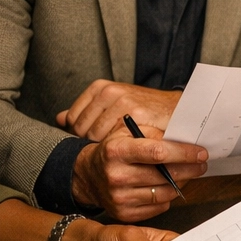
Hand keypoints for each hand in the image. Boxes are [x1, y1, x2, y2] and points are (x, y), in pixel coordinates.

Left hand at [57, 80, 181, 140]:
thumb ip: (84, 112)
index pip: (72, 119)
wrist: (182, 114)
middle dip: (91, 143)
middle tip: (107, 151)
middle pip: (81, 129)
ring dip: (104, 148)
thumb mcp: (112, 107)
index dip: (80, 136)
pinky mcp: (135, 115)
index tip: (96, 144)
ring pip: (95, 137)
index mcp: (100, 88)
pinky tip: (127, 151)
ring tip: (117, 152)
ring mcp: (122, 102)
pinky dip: (118, 148)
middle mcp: (109, 92)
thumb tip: (58, 119)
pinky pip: (113, 139)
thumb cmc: (145, 114)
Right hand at [71, 127, 207, 221]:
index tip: (201, 153)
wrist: (88, 176)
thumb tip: (184, 140)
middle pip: (164, 175)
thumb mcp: (126, 133)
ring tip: (186, 174)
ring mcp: (119, 198)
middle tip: (201, 164)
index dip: (184, 153)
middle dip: (189, 169)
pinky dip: (168, 197)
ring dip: (181, 183)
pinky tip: (168, 187)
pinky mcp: (124, 214)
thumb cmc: (113, 152)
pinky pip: (159, 207)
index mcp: (116, 150)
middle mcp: (116, 175)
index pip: (158, 152)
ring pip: (165, 193)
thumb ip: (153, 134)